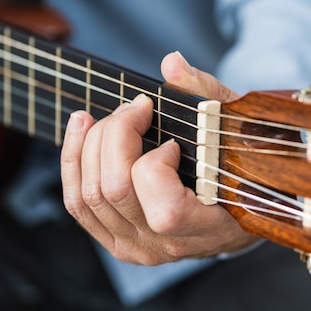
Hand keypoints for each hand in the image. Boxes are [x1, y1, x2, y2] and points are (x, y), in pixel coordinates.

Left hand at [60, 51, 258, 264]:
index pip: (164, 208)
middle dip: (116, 135)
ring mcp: (136, 247)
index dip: (157, 163)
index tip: (172, 142)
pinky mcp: (116, 241)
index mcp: (205, 228)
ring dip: (89, 144)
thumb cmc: (237, 172)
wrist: (232, 217)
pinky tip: (81, 131)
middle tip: (135, 109)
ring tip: (101, 115)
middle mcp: (165, 246)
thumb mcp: (233, 131)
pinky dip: (73, 163)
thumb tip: (171, 63)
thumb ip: (206, 95)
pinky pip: (77, 205)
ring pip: (89, 196)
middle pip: (115, 191)